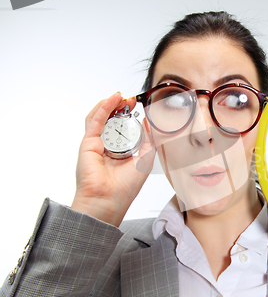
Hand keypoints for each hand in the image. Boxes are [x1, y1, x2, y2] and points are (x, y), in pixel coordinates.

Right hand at [71, 92, 155, 226]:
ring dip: (111, 104)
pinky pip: (95, 120)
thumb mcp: (145, 159)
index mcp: (120, 151)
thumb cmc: (125, 187)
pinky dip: (104, 107)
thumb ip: (149, 140)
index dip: (131, 116)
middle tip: (131, 99)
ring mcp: (96, 143)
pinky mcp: (88, 142)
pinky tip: (113, 99)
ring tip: (122, 96)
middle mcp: (107, 146)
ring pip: (101, 117)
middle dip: (121, 107)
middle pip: (111, 120)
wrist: (109, 200)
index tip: (140, 107)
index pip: (124, 128)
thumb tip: (149, 122)